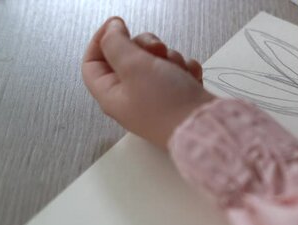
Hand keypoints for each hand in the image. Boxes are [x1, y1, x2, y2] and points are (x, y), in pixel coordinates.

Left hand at [82, 17, 214, 147]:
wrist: (205, 126)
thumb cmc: (167, 103)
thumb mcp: (133, 65)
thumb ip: (116, 42)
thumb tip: (111, 30)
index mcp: (112, 96)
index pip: (92, 64)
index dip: (101, 40)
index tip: (118, 25)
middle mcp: (131, 99)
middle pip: (126, 59)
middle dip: (144, 47)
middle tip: (157, 49)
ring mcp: (155, 100)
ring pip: (154, 63)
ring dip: (168, 57)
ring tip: (178, 68)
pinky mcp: (177, 100)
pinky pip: (176, 74)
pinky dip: (183, 70)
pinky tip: (189, 77)